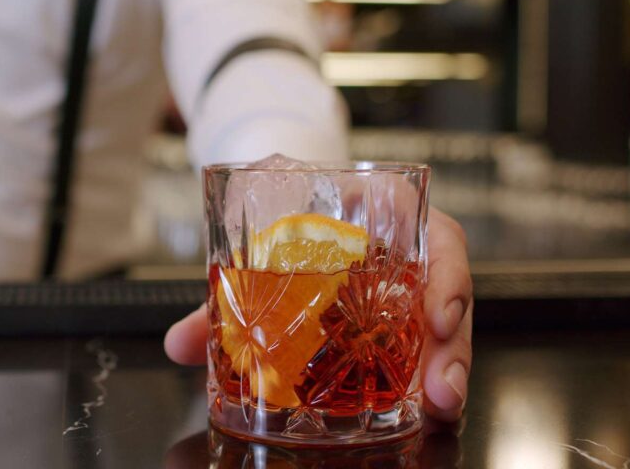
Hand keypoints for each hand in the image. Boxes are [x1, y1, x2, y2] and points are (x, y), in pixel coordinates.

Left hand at [163, 207, 472, 421]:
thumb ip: (222, 299)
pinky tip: (426, 410)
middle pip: (448, 293)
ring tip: (440, 408)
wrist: (289, 223)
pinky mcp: (407, 321)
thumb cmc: (288, 233)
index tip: (435, 318)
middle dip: (451, 346)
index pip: (435, 232)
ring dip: (447, 369)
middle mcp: (409, 253)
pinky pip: (428, 347)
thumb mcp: (260, 254)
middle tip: (440, 388)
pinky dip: (426, 379)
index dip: (445, 275)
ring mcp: (412, 288)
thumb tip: (179, 343)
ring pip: (447, 327)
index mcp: (385, 218)